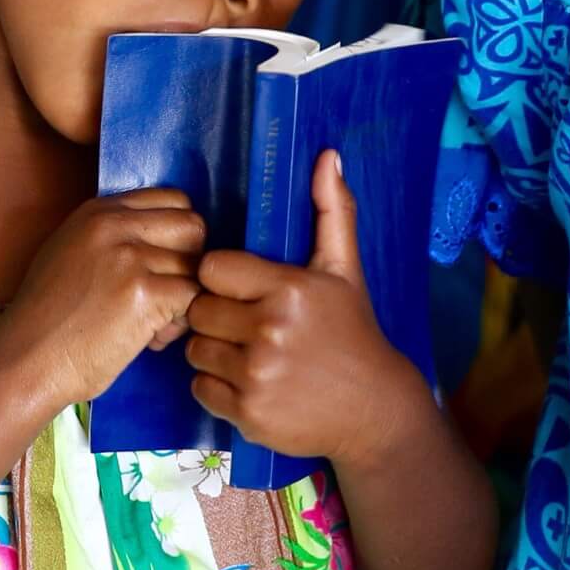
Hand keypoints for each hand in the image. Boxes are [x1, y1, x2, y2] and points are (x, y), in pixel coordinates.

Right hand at [0, 189, 205, 407]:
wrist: (25, 359)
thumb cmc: (45, 318)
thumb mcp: (69, 254)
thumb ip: (112, 238)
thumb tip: (163, 241)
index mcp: (97, 211)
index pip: (173, 199)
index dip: (177, 235)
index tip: (161, 264)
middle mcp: (114, 225)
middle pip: (193, 226)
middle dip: (190, 262)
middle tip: (165, 294)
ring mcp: (129, 257)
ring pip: (196, 267)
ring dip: (184, 300)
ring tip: (151, 324)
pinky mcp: (144, 294)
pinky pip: (193, 299)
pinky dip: (179, 323)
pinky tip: (151, 339)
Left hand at [185, 151, 431, 466]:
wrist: (375, 410)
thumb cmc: (353, 332)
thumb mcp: (344, 270)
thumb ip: (331, 210)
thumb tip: (327, 155)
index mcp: (288, 289)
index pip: (211, 268)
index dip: (223, 278)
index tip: (245, 289)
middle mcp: (270, 331)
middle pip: (198, 309)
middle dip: (217, 315)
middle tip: (248, 324)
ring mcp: (257, 375)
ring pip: (195, 349)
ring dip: (214, 351)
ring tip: (251, 353)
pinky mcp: (247, 413)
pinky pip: (200, 387)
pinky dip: (217, 387)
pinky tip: (249, 382)